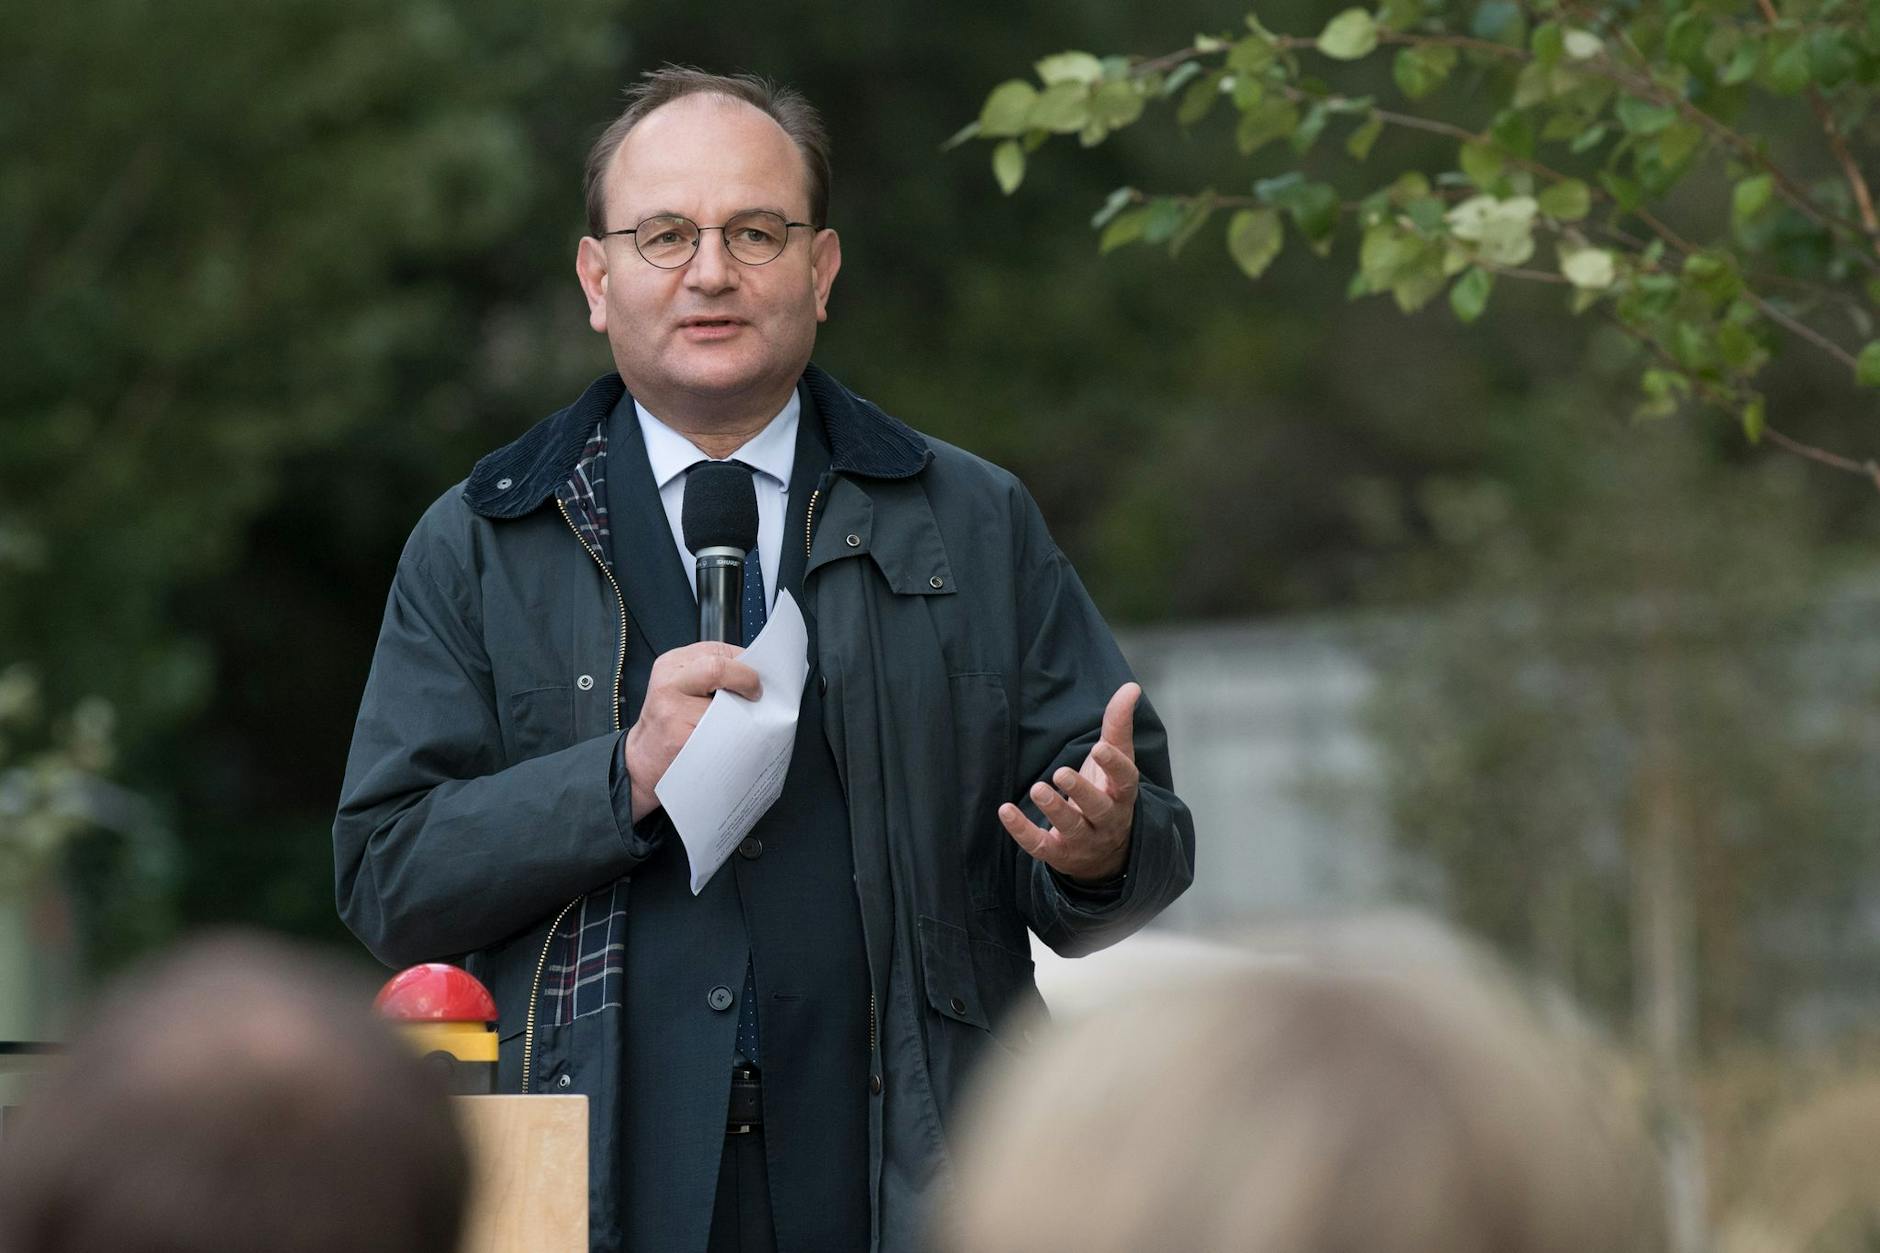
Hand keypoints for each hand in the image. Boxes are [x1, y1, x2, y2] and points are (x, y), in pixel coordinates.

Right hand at [624, 642, 761, 821]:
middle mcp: (669, 682)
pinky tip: (728, 739)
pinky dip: (733, 735)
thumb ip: (713, 674)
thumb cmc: (670, 723)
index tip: (756, 680)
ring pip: (722, 701)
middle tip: (756, 697)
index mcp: (673, 664)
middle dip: (746, 681)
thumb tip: (756, 673)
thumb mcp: (684, 687)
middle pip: (718, 668)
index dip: (745, 664)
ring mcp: (673, 711)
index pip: (718, 651)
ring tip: (739, 720)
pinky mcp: (681, 738)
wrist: (644, 760)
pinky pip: (720, 732)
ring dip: (740, 712)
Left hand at [998, 682, 1140, 884]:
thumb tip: (1131, 686)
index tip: (1099, 747)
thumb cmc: (1108, 794)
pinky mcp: (1059, 854)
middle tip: (1061, 772)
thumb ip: (1118, 725)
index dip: (1114, 765)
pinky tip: (1005, 810)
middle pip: (1099, 808)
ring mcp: (1084, 840)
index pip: (1125, 780)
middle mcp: (1107, 820)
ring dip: (1054, 810)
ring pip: (1072, 828)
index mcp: (1122, 794)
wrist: (1106, 855)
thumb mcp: (1116, 762)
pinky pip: (1041, 846)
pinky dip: (1022, 831)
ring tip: (1037, 788)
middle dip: (1081, 792)